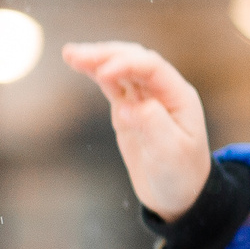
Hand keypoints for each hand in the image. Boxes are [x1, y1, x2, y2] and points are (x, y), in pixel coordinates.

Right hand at [62, 41, 212, 218]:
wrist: (178, 195)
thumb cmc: (180, 175)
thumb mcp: (170, 154)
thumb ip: (152, 126)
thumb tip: (126, 106)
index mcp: (179, 97)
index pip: (152, 68)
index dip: (127, 64)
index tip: (102, 72)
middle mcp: (162, 91)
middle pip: (134, 61)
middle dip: (106, 55)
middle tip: (76, 55)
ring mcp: (144, 98)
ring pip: (120, 68)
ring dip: (96, 59)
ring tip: (70, 53)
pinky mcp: (128, 108)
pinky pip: (111, 84)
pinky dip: (94, 73)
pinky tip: (77, 63)